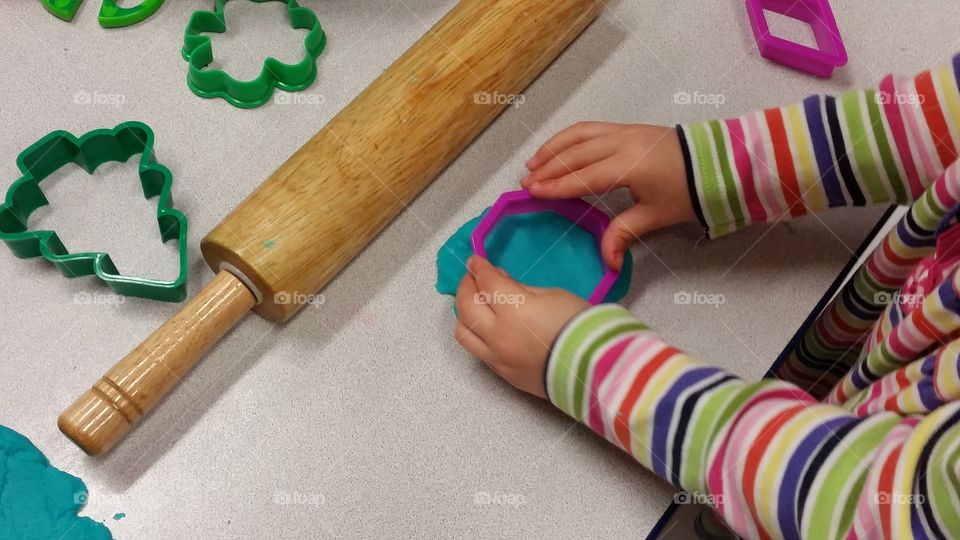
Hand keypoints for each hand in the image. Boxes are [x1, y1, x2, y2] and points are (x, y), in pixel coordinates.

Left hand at [455, 256, 588, 398]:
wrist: (596, 368)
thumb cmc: (581, 325)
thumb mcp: (553, 296)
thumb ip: (521, 290)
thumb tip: (501, 285)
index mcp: (513, 311)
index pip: (486, 283)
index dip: (479, 268)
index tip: (475, 260)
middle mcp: (498, 336)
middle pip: (466, 306)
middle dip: (466, 286)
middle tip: (472, 278)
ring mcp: (498, 358)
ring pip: (463, 333)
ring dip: (464, 313)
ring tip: (474, 303)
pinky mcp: (504, 375)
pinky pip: (478, 351)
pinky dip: (476, 334)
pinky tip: (486, 326)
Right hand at [521, 123, 694, 269]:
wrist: (718, 163)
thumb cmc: (688, 190)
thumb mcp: (655, 216)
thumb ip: (624, 234)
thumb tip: (607, 262)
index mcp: (628, 166)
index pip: (583, 177)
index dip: (556, 185)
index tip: (533, 191)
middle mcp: (622, 143)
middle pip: (575, 154)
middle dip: (548, 168)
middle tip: (526, 181)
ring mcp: (624, 131)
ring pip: (579, 135)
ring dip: (554, 148)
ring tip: (534, 162)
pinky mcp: (628, 127)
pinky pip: (590, 128)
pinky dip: (569, 137)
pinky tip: (559, 148)